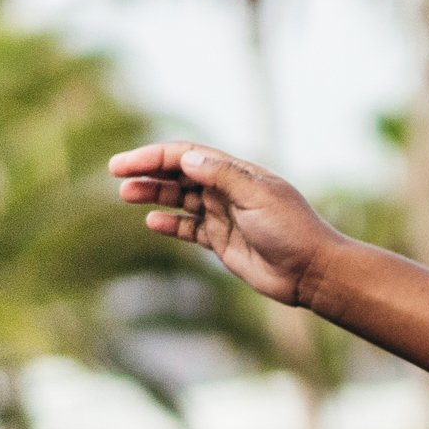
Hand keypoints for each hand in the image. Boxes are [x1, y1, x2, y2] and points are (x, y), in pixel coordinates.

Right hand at [108, 141, 341, 306]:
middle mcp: (229, 191)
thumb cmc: (292, 231)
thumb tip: (186, 158)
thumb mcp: (258, 198)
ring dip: (153, 194)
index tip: (125, 164)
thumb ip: (223, 177)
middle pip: (180, 174)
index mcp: (239, 174)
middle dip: (148, 172)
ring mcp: (225, 215)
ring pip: (180, 199)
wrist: (311, 272)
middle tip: (116, 175)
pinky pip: (189, 228)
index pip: (189, 156)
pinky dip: (170, 224)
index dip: (155, 157)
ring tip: (126, 195)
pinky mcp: (223, 241)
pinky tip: (152, 222)